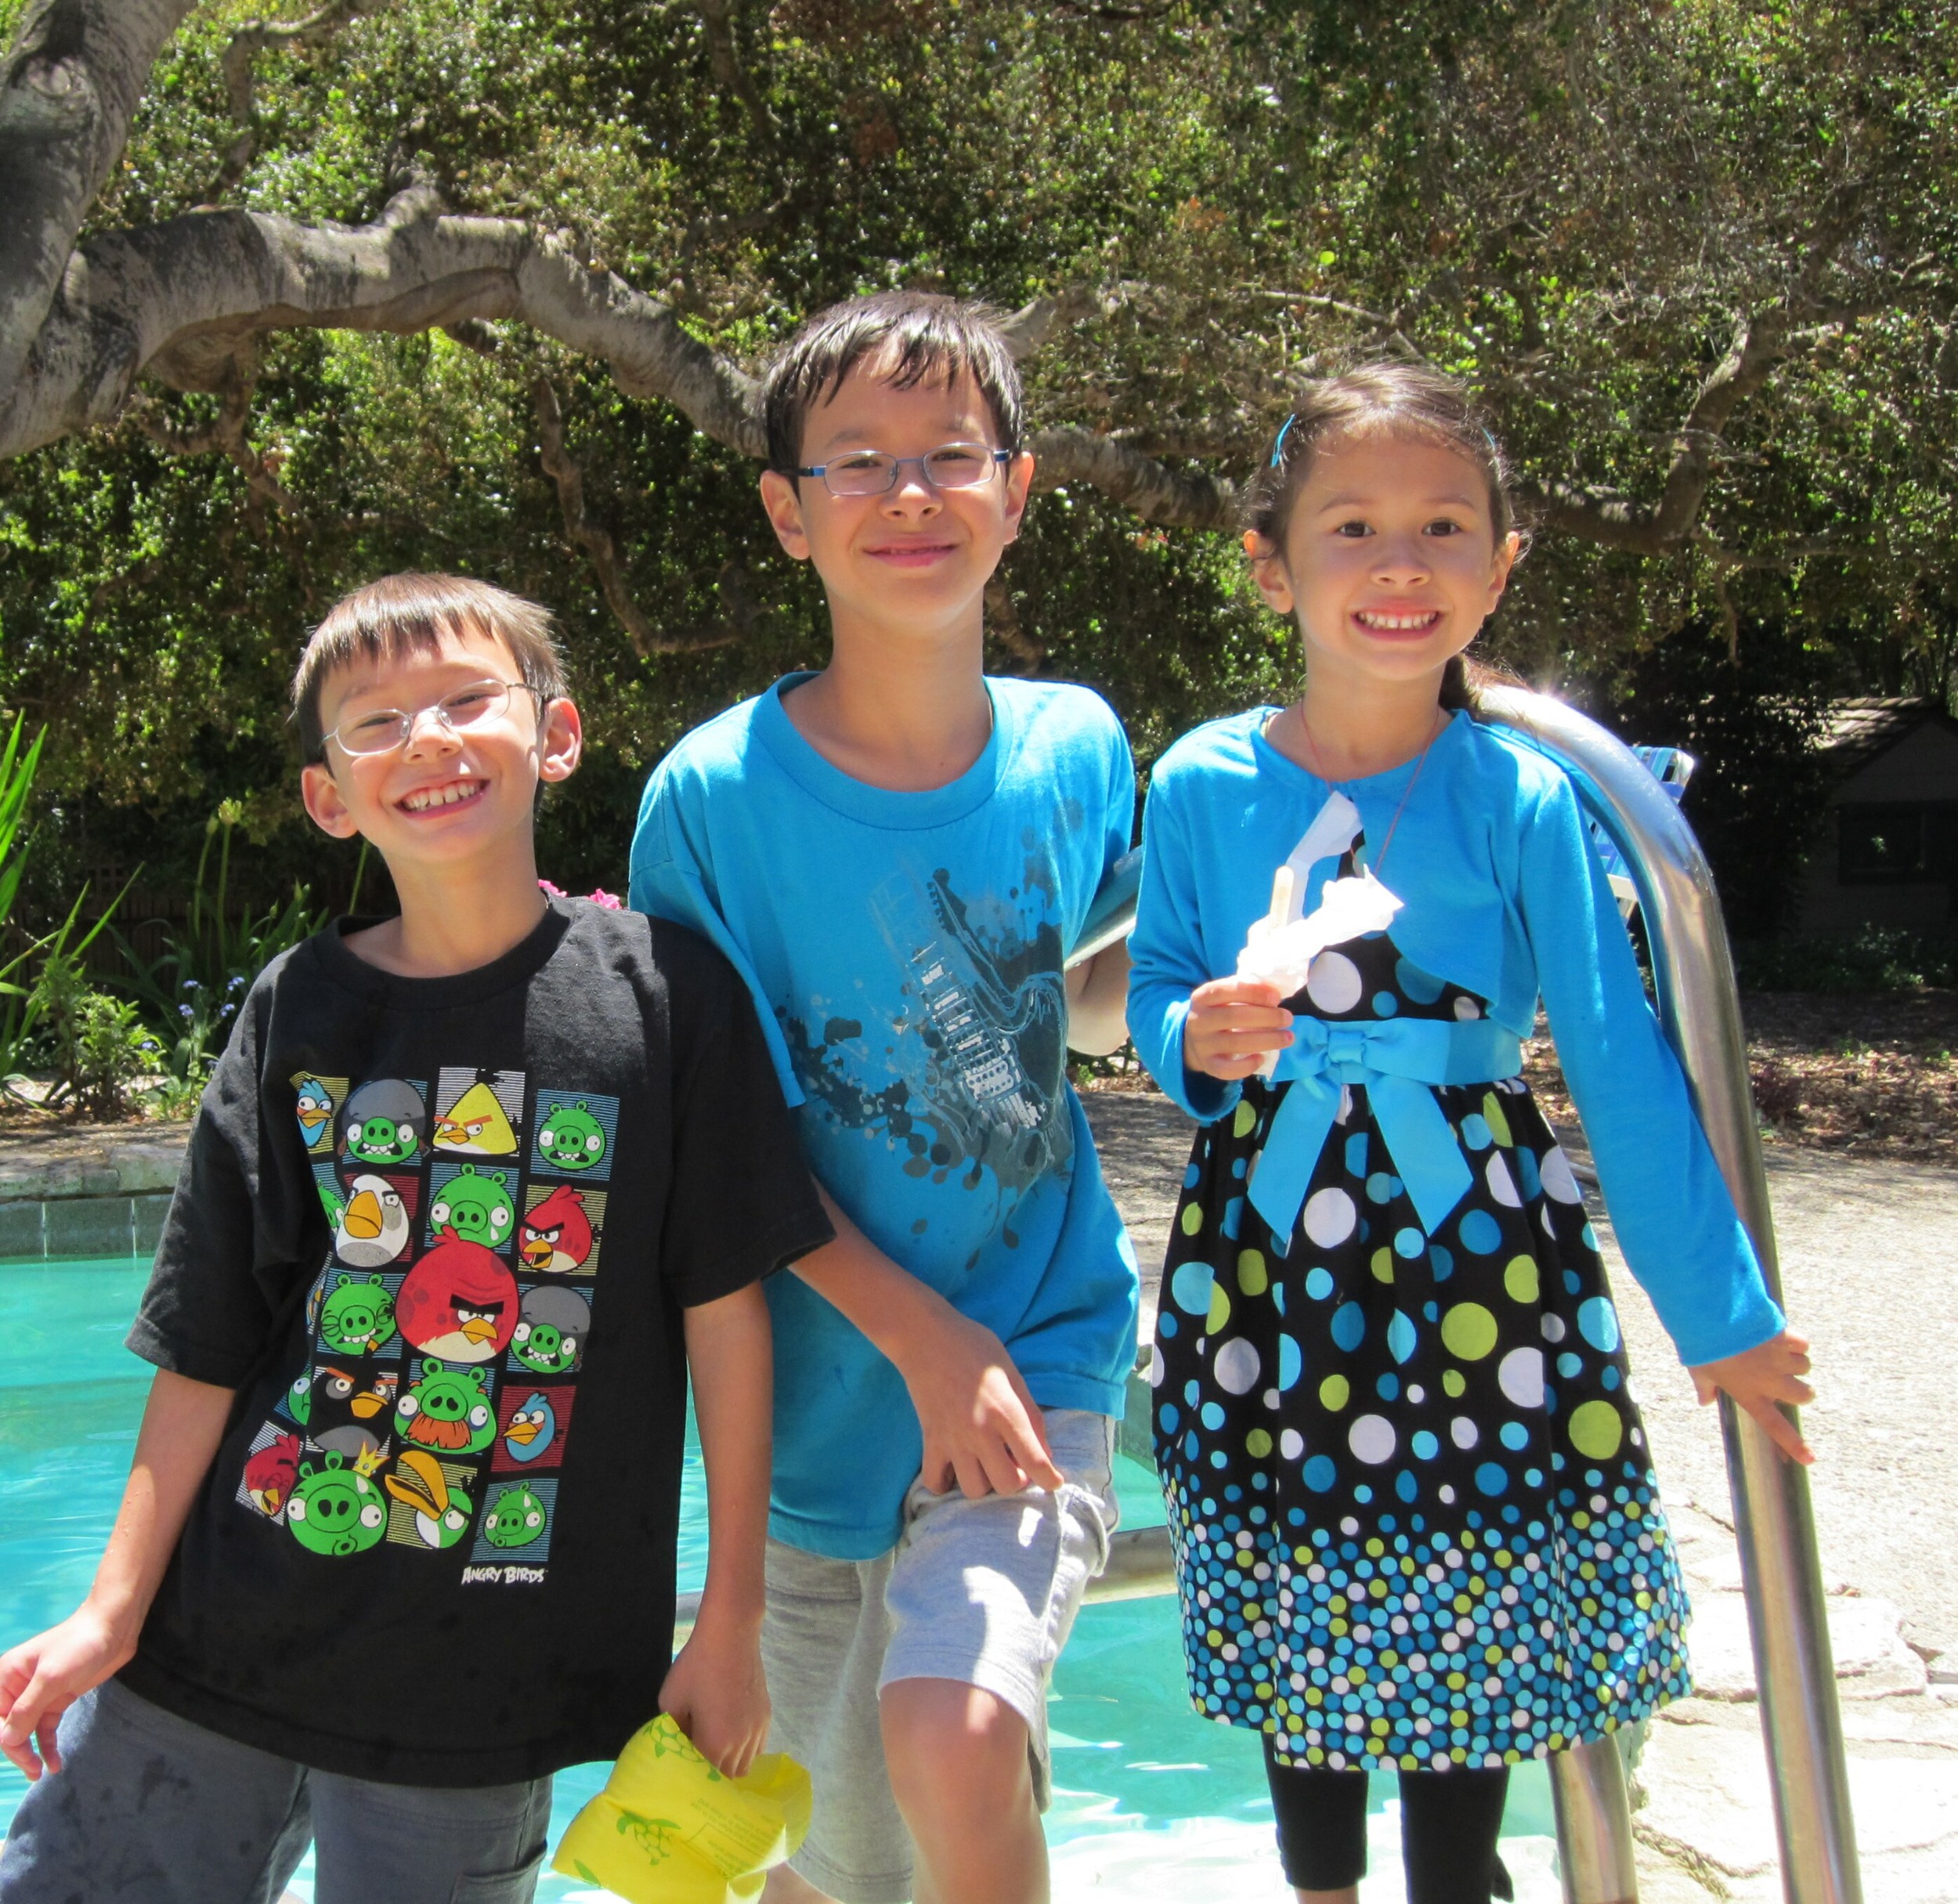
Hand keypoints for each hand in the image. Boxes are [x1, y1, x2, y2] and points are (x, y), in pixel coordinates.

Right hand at [0, 1600, 136, 1779]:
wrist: (115, 1627)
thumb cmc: (80, 1644)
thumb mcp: (52, 1678)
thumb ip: (27, 1709)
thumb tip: (6, 1740)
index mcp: (6, 1675)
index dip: (6, 1740)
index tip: (23, 1758)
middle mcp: (17, 1686)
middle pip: (9, 1728)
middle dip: (18, 1751)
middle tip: (33, 1772)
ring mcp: (38, 1694)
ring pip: (26, 1731)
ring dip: (31, 1753)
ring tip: (41, 1773)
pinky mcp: (57, 1698)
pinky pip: (44, 1728)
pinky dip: (47, 1745)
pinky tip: (54, 1762)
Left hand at [659, 1610, 769, 1779]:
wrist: (730, 1635)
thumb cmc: (696, 1667)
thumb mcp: (671, 1700)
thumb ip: (672, 1732)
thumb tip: (675, 1748)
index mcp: (714, 1744)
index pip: (705, 1781)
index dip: (693, 1782)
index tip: (682, 1778)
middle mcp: (740, 1744)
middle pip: (726, 1779)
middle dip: (711, 1778)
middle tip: (696, 1767)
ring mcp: (757, 1731)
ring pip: (744, 1767)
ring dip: (729, 1766)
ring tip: (714, 1755)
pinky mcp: (766, 1717)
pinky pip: (757, 1749)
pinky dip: (744, 1752)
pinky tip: (732, 1740)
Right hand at [894, 1301, 1062, 1497]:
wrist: (925, 1337)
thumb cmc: (974, 1348)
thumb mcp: (1012, 1373)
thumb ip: (1030, 1413)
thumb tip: (1045, 1452)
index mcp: (1006, 1411)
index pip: (1034, 1460)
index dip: (1050, 1479)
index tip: (1054, 1482)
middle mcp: (980, 1431)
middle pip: (1006, 1484)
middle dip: (1016, 1480)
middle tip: (1014, 1463)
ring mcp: (952, 1439)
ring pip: (973, 1490)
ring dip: (985, 1483)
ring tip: (985, 1465)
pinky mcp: (929, 1441)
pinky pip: (935, 1482)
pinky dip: (946, 1484)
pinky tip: (955, 1468)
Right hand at [1184, 976, 1292, 1080]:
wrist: (1195, 1039)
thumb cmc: (1221, 1012)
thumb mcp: (1226, 997)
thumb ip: (1246, 992)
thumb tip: (1275, 994)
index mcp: (1202, 997)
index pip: (1224, 990)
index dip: (1252, 992)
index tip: (1276, 998)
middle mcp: (1198, 1020)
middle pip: (1233, 1016)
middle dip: (1267, 1017)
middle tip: (1288, 1018)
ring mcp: (1201, 1045)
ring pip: (1235, 1043)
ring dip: (1267, 1040)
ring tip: (1288, 1037)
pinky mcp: (1207, 1065)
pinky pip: (1227, 1070)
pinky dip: (1247, 1066)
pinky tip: (1262, 1058)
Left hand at [1689, 1329, 1815, 1464]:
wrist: (1713, 1318)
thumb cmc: (1704, 1348)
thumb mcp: (1700, 1372)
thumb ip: (1705, 1388)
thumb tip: (1704, 1401)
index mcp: (1750, 1395)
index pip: (1775, 1427)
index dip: (1793, 1444)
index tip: (1809, 1460)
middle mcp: (1771, 1382)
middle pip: (1805, 1395)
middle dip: (1801, 1388)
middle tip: (1784, 1378)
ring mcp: (1781, 1361)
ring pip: (1805, 1367)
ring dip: (1795, 1360)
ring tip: (1773, 1351)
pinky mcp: (1786, 1339)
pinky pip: (1803, 1344)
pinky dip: (1795, 1341)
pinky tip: (1780, 1336)